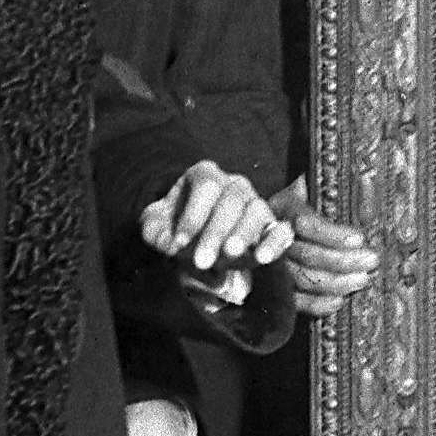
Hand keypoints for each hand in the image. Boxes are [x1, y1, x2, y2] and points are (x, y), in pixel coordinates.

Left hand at [141, 161, 291, 275]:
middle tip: (201, 260)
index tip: (178, 243)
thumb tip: (176, 246)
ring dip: (244, 234)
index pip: (206, 186)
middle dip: (216, 232)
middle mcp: (235, 184)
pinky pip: (281, 229)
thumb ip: (158, 235)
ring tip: (231, 255)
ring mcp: (255, 203)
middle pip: (232, 199)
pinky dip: (276, 242)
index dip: (193, 215)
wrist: (190, 240)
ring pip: (258, 210)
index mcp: (205, 174)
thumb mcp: (155, 229)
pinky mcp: (270, 227)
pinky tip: (262, 258)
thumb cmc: (171, 228)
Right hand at [274, 178, 376, 316]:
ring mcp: (270, 259)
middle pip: (305, 253)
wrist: (286, 210)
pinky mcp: (274, 283)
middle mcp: (272, 232)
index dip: (332, 234)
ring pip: (300, 277)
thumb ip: (345, 194)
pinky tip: (339, 301)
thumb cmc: (317, 195)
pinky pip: (293, 299)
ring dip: (335, 282)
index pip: (306, 221)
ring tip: (363, 279)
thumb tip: (370, 205)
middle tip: (371, 260)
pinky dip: (316, 304)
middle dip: (341, 261)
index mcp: (285, 205)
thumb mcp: (326, 186)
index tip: (360, 239)